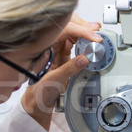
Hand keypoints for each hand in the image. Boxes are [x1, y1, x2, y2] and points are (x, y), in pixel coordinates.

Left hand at [21, 13, 100, 129]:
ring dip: (84, 34)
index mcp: (43, 48)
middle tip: (96, 31)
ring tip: (95, 36)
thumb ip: (69, 69)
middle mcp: (49, 47)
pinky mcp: (62, 58)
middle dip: (82, 26)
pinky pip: (73, 45)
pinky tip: (89, 43)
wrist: (35, 105)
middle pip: (67, 27)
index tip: (93, 36)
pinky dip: (83, 43)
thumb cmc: (37, 94)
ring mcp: (55, 52)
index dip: (80, 30)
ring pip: (71, 35)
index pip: (63, 30)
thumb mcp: (52, 82)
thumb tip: (84, 59)